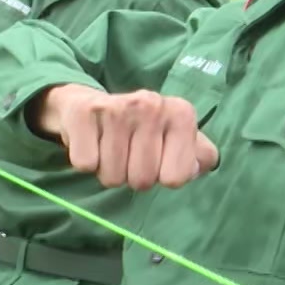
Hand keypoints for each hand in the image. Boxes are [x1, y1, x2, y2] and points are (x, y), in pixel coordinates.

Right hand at [37, 85, 217, 189]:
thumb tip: (195, 167)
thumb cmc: (141, 130)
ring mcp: (116, 107)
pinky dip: (86, 162)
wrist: (89, 104)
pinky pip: (85, 164)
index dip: (162, 176)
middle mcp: (151, 104)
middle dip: (132, 176)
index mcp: (181, 113)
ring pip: (112, 177)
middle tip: (128, 155)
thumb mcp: (179, 139)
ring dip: (108, 171)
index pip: (176, 178)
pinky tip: (91, 142)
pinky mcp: (83, 112)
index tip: (156, 157)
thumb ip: (201, 157)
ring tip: (109, 149)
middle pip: (142, 180)